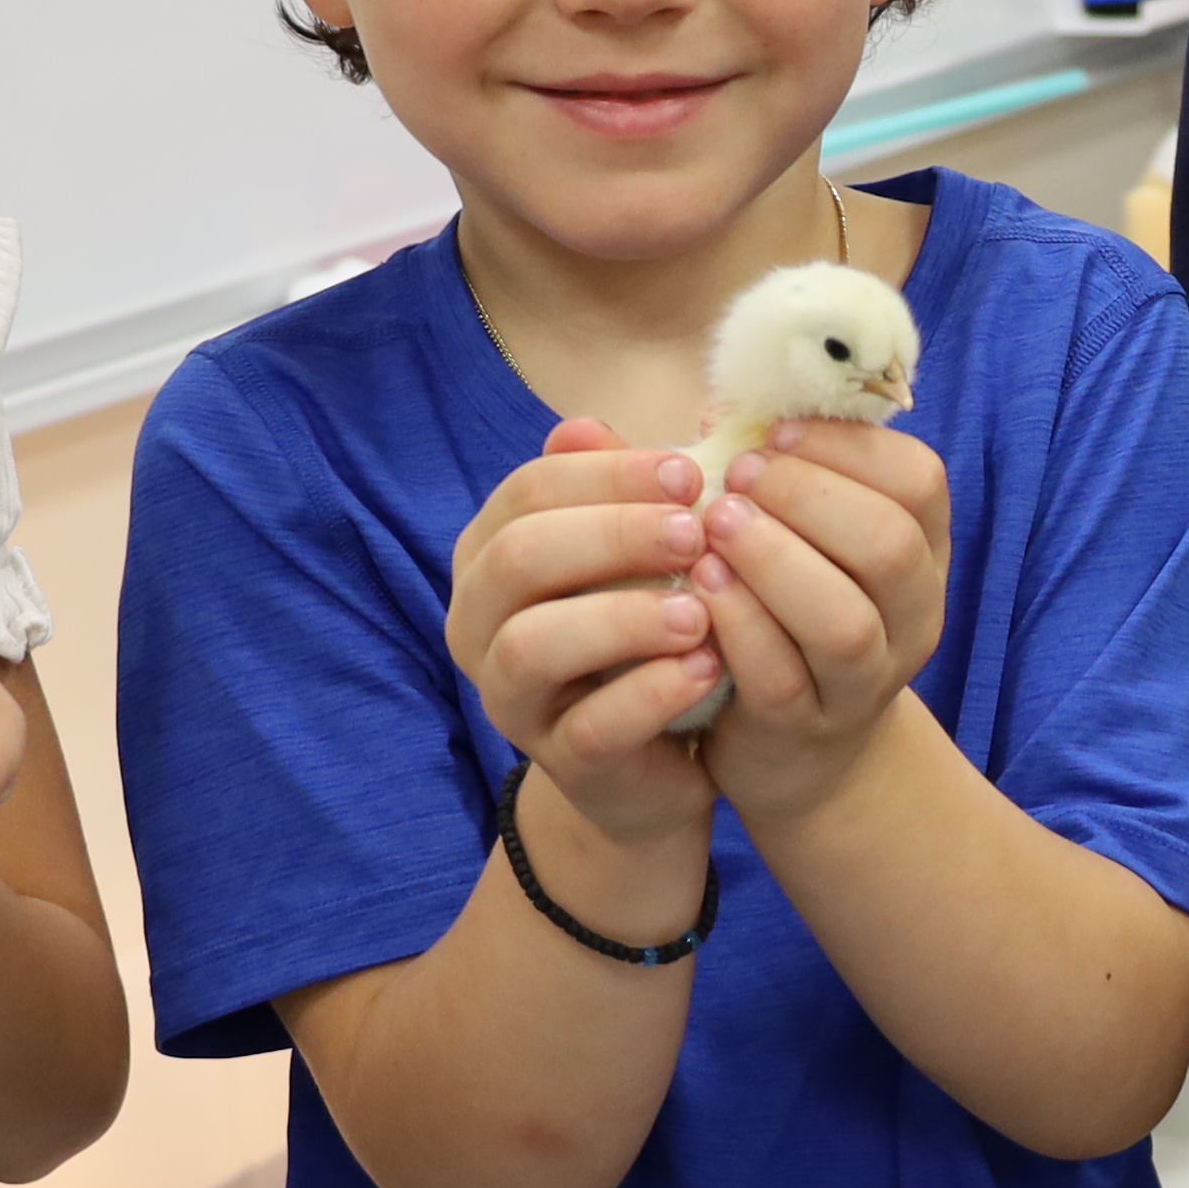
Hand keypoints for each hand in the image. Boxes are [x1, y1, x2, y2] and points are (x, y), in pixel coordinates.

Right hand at [447, 418, 729, 848]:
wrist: (653, 762)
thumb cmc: (640, 636)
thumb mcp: (633, 558)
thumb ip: (614, 494)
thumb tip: (590, 424)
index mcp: (491, 557)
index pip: (526, 491)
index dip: (606, 475)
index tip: (689, 472)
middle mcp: (480, 624)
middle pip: (519, 558)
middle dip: (612, 533)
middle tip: (698, 529)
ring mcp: (511, 699)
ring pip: (533, 645)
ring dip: (622, 617)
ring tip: (699, 609)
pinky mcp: (561, 763)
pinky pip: (590, 727)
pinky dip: (652, 693)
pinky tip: (708, 668)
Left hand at [694, 419, 952, 822]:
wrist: (800, 748)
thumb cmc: (790, 613)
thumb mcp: (805, 541)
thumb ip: (776, 474)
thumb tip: (719, 408)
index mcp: (923, 552)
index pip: (920, 480)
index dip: (848, 446)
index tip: (774, 431)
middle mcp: (913, 617)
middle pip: (888, 544)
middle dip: (806, 496)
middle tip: (740, 476)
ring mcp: (866, 681)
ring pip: (842, 620)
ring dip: (773, 560)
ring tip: (714, 525)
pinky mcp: (806, 727)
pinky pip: (780, 676)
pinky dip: (738, 624)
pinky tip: (699, 587)